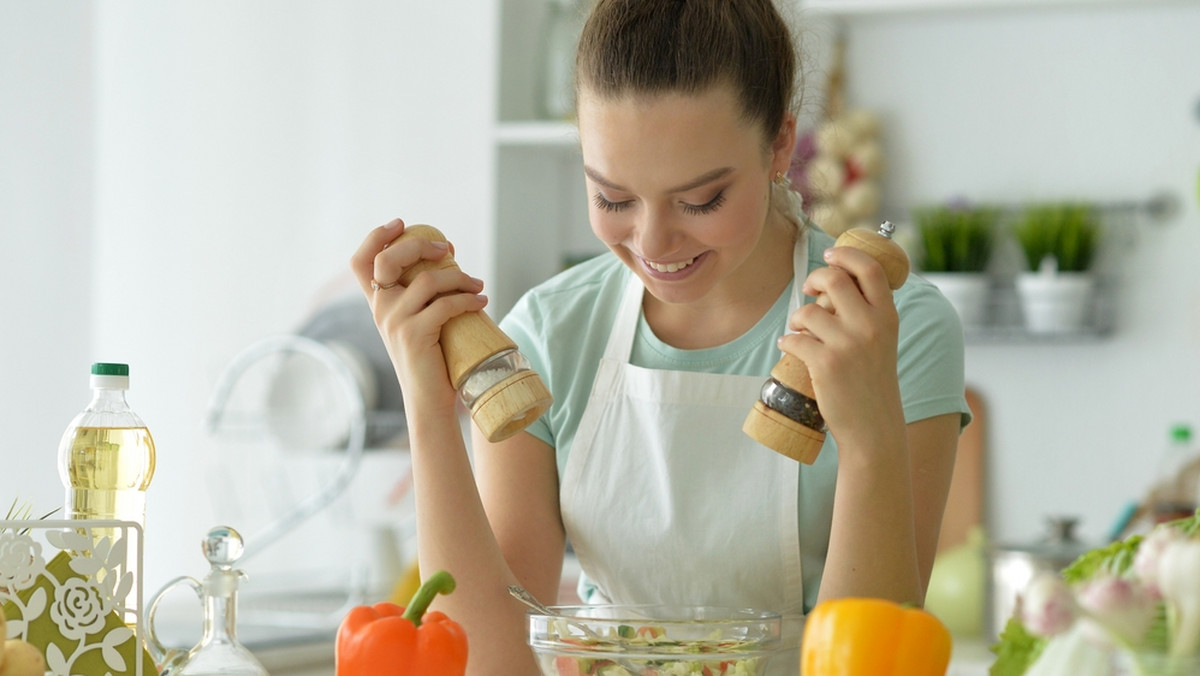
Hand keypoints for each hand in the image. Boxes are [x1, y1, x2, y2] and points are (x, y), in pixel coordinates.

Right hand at [349, 218, 487, 416]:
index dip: (375, 237)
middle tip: (447, 251)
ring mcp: (395, 322)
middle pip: (389, 259)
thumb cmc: (430, 358)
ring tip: (478, 285)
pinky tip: (482, 302)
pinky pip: (446, 305)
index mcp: (377, 304)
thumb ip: (422, 293)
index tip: (400, 224)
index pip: (360, 262)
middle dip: (420, 245)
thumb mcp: (418, 320)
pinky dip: (468, 300)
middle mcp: (380, 309)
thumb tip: (448, 253)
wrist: (428, 399)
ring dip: (460, 278)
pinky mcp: (415, 335)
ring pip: (429, 280)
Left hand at [777, 245, 904, 452]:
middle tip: (809, 292)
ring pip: (808, 312)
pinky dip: (787, 342)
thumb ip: (867, 313)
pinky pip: (793, 339)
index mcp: (888, 316)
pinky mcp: (825, 363)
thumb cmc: (873, 382)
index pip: (870, 268)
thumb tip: (835, 283)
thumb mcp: (883, 341)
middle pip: (834, 279)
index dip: (847, 255)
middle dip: (814, 279)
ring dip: (797, 319)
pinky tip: (790, 348)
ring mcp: (848, 344)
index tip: (830, 256)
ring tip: (800, 332)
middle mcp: (871, 326)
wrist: (874, 427)